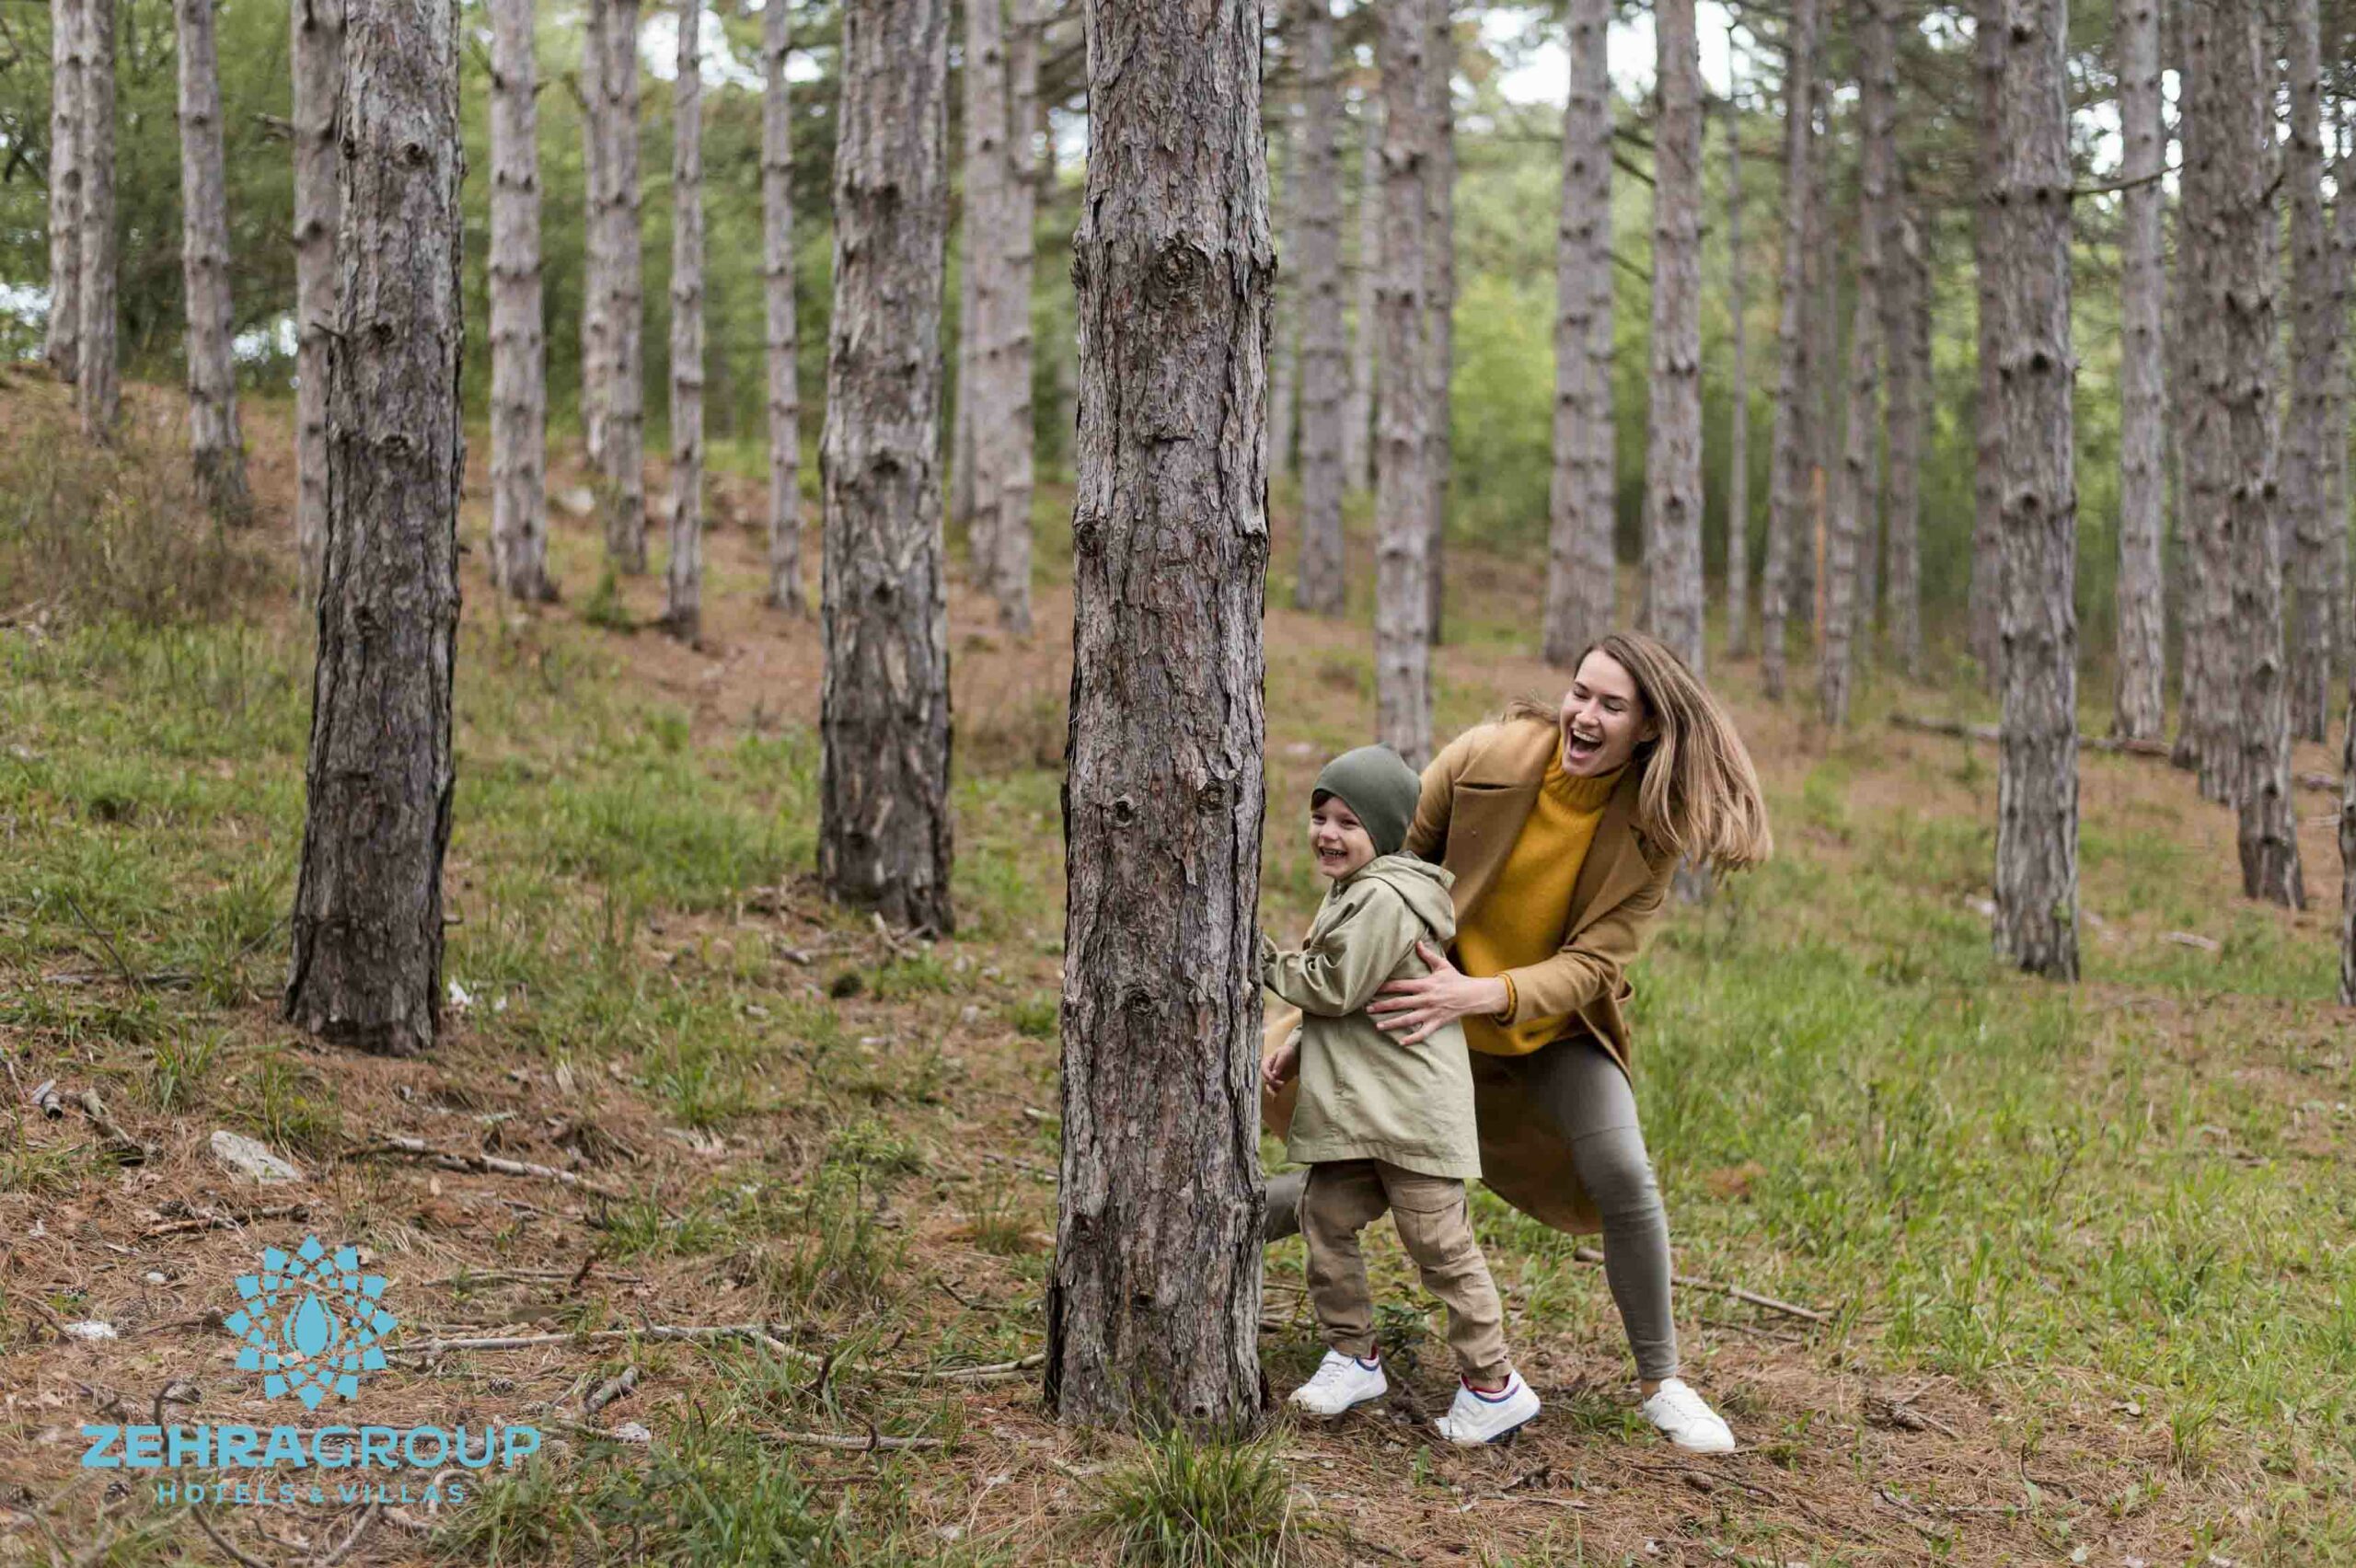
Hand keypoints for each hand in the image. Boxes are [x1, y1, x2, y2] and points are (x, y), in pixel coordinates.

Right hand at [1261, 1035, 1300, 1092]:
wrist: (1297, 1054)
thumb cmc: (1289, 1051)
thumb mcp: (1284, 1054)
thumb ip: (1279, 1063)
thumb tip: (1274, 1074)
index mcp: (1267, 1062)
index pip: (1264, 1069)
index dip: (1267, 1075)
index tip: (1273, 1078)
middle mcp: (1269, 1070)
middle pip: (1266, 1079)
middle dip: (1272, 1082)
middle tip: (1282, 1084)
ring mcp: (1274, 1077)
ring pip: (1269, 1085)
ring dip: (1272, 1090)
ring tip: (1275, 1095)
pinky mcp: (1279, 1082)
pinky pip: (1275, 1089)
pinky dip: (1275, 1094)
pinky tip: (1275, 1099)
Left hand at [1367, 942, 1509, 1045]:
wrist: (1474, 995)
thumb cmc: (1456, 980)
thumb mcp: (1442, 965)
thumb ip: (1428, 955)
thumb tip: (1418, 942)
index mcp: (1425, 984)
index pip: (1401, 985)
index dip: (1386, 987)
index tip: (1372, 988)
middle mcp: (1426, 999)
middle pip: (1400, 1003)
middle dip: (1382, 1006)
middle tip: (1367, 1008)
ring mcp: (1431, 1012)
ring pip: (1408, 1020)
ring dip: (1392, 1023)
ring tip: (1378, 1026)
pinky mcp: (1437, 1023)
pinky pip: (1423, 1033)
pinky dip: (1413, 1038)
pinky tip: (1401, 1043)